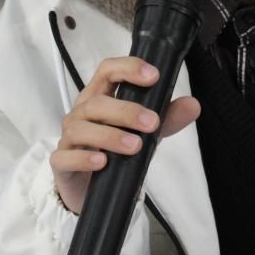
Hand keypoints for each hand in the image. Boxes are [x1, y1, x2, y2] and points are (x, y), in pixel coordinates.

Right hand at [49, 56, 199, 214]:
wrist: (92, 186)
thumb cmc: (115, 150)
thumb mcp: (145, 133)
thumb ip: (168, 118)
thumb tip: (193, 105)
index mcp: (100, 97)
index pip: (108, 71)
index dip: (128, 68)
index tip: (152, 76)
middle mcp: (82, 113)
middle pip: (96, 102)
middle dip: (126, 110)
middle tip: (152, 123)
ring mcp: (69, 137)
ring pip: (81, 127)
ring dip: (110, 135)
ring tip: (134, 146)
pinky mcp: (62, 163)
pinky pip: (65, 157)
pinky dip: (84, 158)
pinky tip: (102, 162)